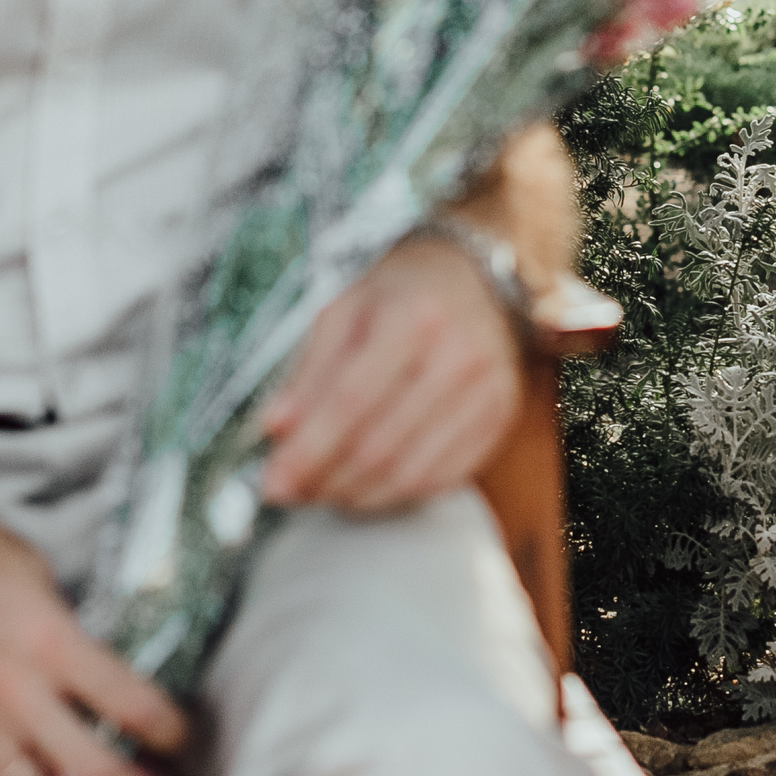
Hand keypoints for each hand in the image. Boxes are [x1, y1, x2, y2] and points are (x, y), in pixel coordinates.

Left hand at [256, 234, 521, 513]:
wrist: (475, 281)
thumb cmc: (400, 296)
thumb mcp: (343, 312)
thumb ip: (308, 372)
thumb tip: (276, 430)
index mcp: (411, 316)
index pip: (351, 401)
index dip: (309, 450)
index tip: (275, 482)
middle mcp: (458, 355)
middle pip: (380, 445)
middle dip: (325, 480)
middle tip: (292, 490)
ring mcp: (486, 391)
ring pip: (410, 474)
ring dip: (357, 494)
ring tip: (325, 490)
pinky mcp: (500, 419)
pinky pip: (442, 480)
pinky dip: (396, 494)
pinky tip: (368, 485)